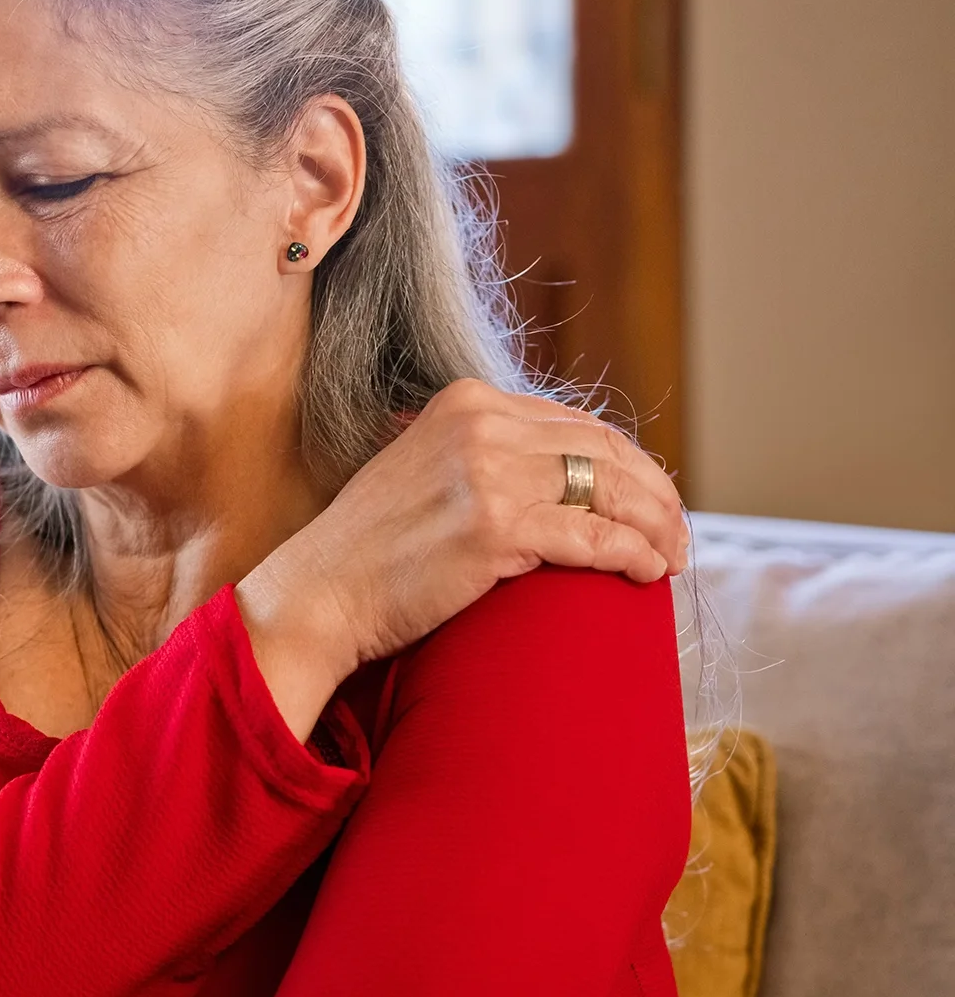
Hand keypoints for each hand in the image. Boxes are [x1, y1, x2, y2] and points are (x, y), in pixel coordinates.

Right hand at [236, 378, 687, 740]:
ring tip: (673, 558)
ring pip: (610, 490)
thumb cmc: (371, 551)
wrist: (318, 595)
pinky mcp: (495, 526)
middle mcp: (480, 422)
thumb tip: (558, 475)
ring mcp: (487, 471)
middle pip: (604, 451)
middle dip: (655, 495)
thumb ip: (483, 457)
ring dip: (657, 527)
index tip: (651, 503)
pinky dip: (634, 555)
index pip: (577, 424)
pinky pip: (594, 537)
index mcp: (466, 401)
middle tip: (678, 535)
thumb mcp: (425, 472)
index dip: (628, 465)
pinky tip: (648, 573)